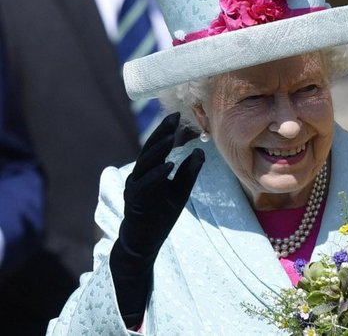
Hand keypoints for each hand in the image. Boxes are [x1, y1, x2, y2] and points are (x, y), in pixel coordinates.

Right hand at [110, 112, 203, 325]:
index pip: (157, 147)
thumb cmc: (159, 217)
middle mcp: (138, 176)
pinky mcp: (134, 203)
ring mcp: (134, 188)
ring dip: (158, 150)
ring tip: (171, 137)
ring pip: (144, 164)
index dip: (165, 131)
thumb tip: (200, 151)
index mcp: (149, 172)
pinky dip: (157, 175)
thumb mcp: (179, 193)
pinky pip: (144, 185)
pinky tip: (169, 165)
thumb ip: (188, 173)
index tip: (177, 116)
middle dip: (161, 133)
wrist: (143, 245)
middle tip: (173, 118)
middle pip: (149, 150)